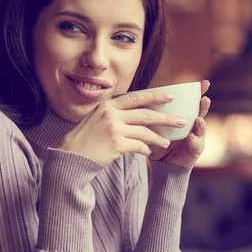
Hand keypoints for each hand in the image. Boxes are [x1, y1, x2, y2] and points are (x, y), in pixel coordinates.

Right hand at [58, 91, 186, 165]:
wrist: (71, 155)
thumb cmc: (85, 138)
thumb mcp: (96, 118)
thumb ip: (114, 112)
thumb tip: (135, 110)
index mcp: (108, 105)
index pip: (136, 97)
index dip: (154, 96)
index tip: (169, 97)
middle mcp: (111, 114)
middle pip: (145, 114)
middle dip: (166, 117)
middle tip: (180, 120)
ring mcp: (114, 129)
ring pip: (145, 131)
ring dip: (158, 138)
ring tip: (167, 143)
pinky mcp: (116, 144)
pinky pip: (138, 146)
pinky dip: (145, 149)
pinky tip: (149, 152)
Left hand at [149, 80, 210, 167]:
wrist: (164, 162)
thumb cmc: (159, 140)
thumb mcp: (155, 126)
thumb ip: (153, 115)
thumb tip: (141, 99)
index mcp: (184, 115)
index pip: (192, 101)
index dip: (198, 92)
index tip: (204, 82)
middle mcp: (193, 124)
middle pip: (201, 112)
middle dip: (204, 105)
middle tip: (204, 99)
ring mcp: (196, 136)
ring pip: (201, 128)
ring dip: (201, 124)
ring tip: (199, 120)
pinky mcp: (195, 149)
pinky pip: (196, 144)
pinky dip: (194, 140)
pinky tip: (191, 137)